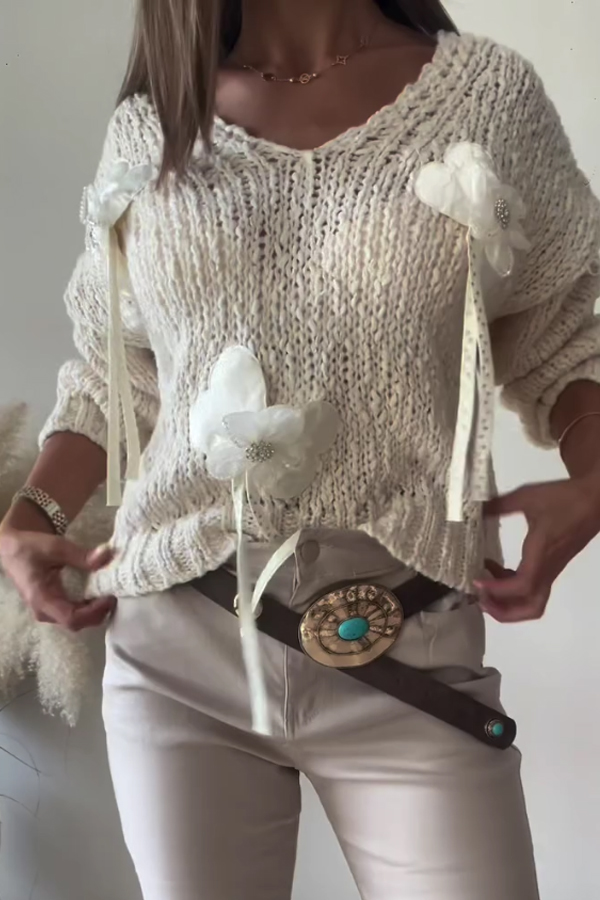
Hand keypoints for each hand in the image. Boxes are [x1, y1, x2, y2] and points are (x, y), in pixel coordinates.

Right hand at [0, 528, 115, 630]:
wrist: (11, 549)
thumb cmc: (30, 548)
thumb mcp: (56, 547)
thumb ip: (81, 555)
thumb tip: (106, 556)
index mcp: (42, 600)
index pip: (72, 618)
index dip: (94, 611)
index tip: (110, 596)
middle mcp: (44, 611)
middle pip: (77, 623)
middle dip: (98, 612)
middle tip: (114, 593)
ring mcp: (48, 611)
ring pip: (76, 620)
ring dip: (95, 611)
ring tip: (110, 593)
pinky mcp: (52, 606)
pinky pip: (73, 613)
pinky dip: (88, 607)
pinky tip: (99, 594)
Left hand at [474, 475, 599, 621]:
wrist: (595, 499)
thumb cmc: (564, 499)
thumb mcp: (526, 497)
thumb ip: (499, 504)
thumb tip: (474, 509)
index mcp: (541, 555)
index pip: (522, 586)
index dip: (498, 590)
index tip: (476, 581)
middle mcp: (548, 568)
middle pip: (531, 608)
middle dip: (504, 611)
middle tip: (480, 597)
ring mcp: (552, 568)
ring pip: (533, 600)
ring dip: (507, 602)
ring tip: (483, 586)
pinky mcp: (553, 564)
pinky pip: (533, 586)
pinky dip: (512, 586)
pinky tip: (495, 567)